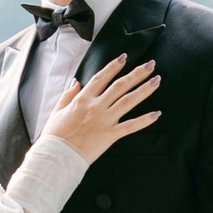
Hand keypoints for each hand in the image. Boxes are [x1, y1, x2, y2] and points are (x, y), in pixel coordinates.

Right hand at [42, 49, 159, 163]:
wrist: (57, 155)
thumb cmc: (55, 135)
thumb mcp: (57, 110)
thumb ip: (68, 95)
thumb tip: (76, 82)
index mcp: (83, 99)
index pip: (101, 77)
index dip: (114, 66)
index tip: (124, 58)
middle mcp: (96, 106)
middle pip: (120, 85)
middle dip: (137, 73)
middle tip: (151, 65)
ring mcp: (105, 120)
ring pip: (129, 101)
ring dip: (144, 90)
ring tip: (156, 81)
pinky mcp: (110, 135)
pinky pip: (131, 126)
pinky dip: (144, 120)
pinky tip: (156, 114)